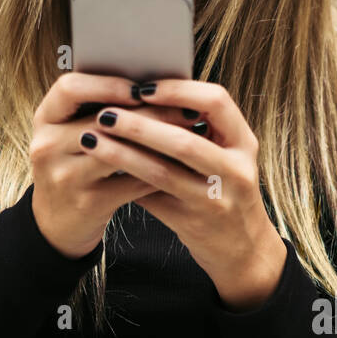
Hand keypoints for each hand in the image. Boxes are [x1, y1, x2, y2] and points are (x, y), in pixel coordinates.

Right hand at [28, 72, 180, 258]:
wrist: (56, 223)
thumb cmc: (75, 168)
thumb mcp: (71, 136)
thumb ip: (98, 111)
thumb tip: (155, 87)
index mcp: (45, 119)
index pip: (70, 88)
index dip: (108, 85)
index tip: (142, 88)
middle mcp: (48, 146)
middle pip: (103, 122)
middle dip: (151, 114)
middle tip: (187, 111)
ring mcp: (66, 177)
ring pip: (120, 153)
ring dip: (160, 144)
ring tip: (191, 137)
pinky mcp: (88, 203)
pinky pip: (132, 183)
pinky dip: (160, 172)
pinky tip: (182, 167)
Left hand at [84, 79, 286, 310]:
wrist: (243, 249)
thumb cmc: (227, 191)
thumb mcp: (227, 157)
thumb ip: (198, 129)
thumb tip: (142, 97)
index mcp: (244, 144)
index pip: (216, 102)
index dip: (178, 90)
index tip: (143, 88)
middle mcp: (235, 172)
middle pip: (183, 141)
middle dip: (139, 125)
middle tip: (105, 114)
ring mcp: (215, 201)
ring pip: (162, 173)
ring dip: (122, 154)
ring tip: (92, 140)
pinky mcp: (193, 223)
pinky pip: (152, 198)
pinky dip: (125, 182)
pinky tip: (102, 171)